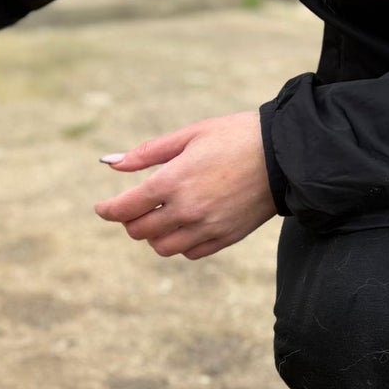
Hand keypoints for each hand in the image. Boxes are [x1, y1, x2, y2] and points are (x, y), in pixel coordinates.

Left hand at [94, 110, 275, 259]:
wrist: (285, 155)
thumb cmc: (235, 137)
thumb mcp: (189, 135)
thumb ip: (147, 153)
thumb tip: (111, 163)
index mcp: (172, 182)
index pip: (125, 208)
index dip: (107, 210)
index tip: (102, 208)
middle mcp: (186, 210)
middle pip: (139, 231)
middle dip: (129, 221)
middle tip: (133, 209)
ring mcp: (206, 228)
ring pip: (161, 247)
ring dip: (153, 235)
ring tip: (158, 218)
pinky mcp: (225, 238)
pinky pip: (189, 252)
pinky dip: (179, 244)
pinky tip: (183, 226)